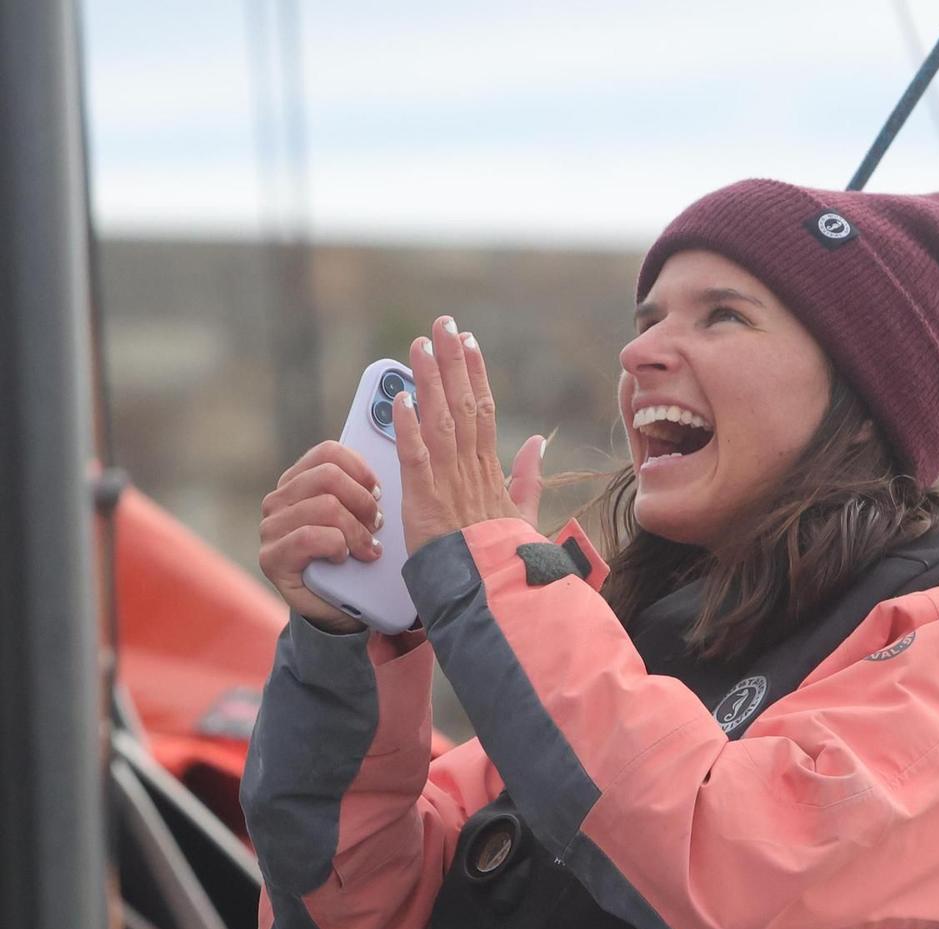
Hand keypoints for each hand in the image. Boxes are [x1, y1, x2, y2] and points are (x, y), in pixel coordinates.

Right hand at [258, 441, 385, 633]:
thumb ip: (358, 491)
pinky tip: (344, 558)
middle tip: (378, 524)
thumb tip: (384, 468)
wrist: (336, 609)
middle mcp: (278, 501)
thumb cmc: (350, 558)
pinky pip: (309, 537)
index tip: (379, 490)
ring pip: (324, 506)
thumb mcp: (355, 518)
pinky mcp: (271, 558)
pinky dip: (336, 546)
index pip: (327, 453)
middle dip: (362, 501)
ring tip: (368, 547)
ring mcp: (270, 529)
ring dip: (356, 529)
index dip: (360, 468)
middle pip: (328, 476)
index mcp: (297, 482)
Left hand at [393, 316, 549, 557]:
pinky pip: (415, 456)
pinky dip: (407, 427)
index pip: (483, 410)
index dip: (474, 373)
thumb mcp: (524, 515)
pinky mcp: (425, 501)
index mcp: (490, 471)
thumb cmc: (505, 559)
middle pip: (462, 404)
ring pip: (439, 420)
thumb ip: (528, 476)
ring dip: (429, 380)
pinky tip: (399, 399)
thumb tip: (539, 441)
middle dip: (452, 361)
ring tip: (420, 346)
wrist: (494, 594)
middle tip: (444, 324)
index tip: (470, 343)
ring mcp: (449, 483)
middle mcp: (471, 469)